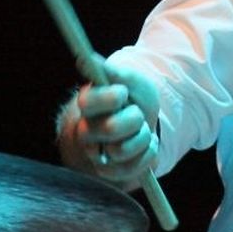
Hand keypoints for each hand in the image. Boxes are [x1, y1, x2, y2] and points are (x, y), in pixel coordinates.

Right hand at [62, 54, 160, 188]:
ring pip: (122, 151)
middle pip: (110, 129)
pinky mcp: (110, 172)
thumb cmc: (133, 96)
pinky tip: (146, 144)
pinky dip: (147, 155)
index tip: (123, 93)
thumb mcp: (129, 79)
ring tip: (140, 129)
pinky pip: (130, 170)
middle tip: (136, 113)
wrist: (144, 117)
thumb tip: (86, 59)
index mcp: (87, 104)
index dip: (111, 97)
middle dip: (133, 119)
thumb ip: (112, 71)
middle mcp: (86, 130)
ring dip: (141, 138)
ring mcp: (96, 154)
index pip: (88, 102)